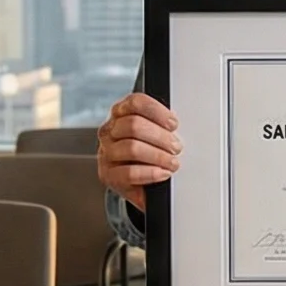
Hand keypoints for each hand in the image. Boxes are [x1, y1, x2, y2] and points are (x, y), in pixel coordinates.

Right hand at [98, 93, 180, 210]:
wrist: (139, 183)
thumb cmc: (149, 153)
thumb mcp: (156, 134)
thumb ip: (163, 125)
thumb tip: (179, 126)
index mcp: (122, 113)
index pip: (135, 103)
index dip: (157, 111)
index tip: (173, 124)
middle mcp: (111, 130)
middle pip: (134, 125)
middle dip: (160, 137)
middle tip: (176, 147)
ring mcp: (107, 153)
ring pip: (131, 148)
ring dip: (157, 156)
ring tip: (172, 163)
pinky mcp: (108, 175)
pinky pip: (128, 173)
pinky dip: (149, 173)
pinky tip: (162, 173)